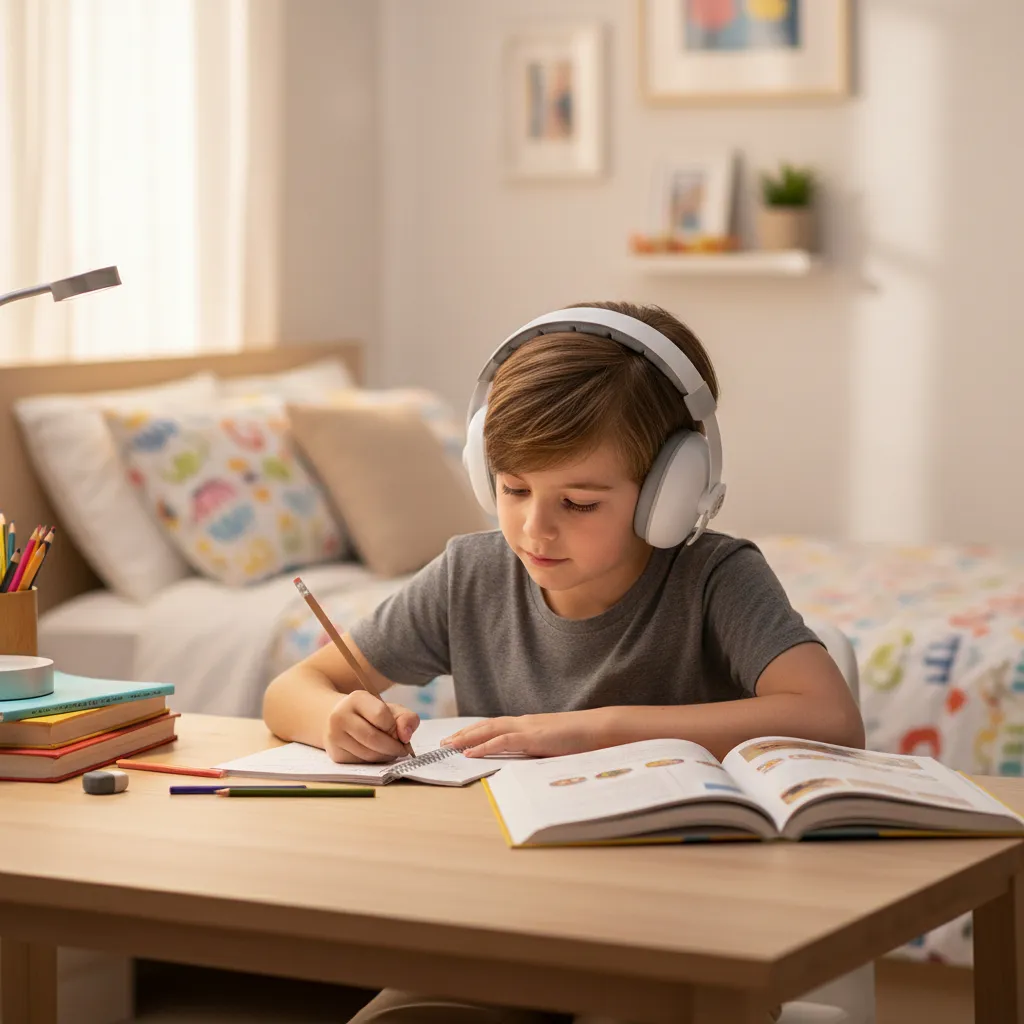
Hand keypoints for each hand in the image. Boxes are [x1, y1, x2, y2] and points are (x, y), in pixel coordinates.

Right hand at [324, 690, 418, 763]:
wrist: (339, 719)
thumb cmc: (370, 714)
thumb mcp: (391, 709)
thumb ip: (406, 718)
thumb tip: (406, 736)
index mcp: (356, 699)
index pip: (380, 715)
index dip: (394, 727)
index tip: (399, 732)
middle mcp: (340, 716)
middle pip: (374, 738)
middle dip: (394, 747)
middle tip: (403, 749)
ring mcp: (335, 737)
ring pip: (368, 754)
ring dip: (386, 756)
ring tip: (391, 751)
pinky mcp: (336, 754)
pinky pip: (362, 763)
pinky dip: (376, 761)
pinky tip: (378, 754)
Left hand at [441, 710, 604, 758]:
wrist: (601, 729)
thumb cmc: (583, 739)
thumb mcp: (556, 744)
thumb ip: (541, 749)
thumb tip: (531, 760)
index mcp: (529, 725)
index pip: (496, 726)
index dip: (475, 732)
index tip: (458, 738)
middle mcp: (524, 723)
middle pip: (486, 726)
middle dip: (463, 733)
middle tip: (443, 742)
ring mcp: (528, 728)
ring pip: (489, 730)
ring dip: (466, 738)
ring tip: (448, 745)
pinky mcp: (534, 737)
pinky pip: (504, 741)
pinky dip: (484, 746)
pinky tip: (470, 753)